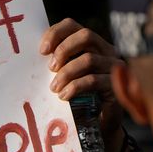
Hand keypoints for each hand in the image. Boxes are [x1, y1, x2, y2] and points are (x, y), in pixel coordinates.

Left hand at [39, 18, 125, 151]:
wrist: (99, 125)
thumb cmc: (79, 98)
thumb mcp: (66, 76)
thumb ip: (57, 62)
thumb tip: (37, 54)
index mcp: (91, 44)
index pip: (73, 26)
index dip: (56, 33)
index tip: (42, 50)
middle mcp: (106, 51)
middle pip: (86, 36)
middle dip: (64, 49)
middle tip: (50, 68)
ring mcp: (113, 68)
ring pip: (88, 59)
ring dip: (66, 73)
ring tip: (54, 88)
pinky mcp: (115, 86)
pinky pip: (93, 80)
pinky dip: (75, 87)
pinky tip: (64, 96)